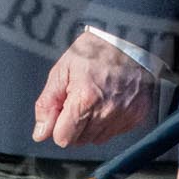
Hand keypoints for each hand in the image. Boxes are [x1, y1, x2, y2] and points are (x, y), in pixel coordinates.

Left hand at [31, 29, 158, 147]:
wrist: (129, 37)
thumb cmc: (94, 50)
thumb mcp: (63, 70)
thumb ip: (48, 104)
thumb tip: (40, 133)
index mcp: (85, 99)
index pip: (63, 138)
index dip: (58, 125)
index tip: (64, 109)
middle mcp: (107, 111)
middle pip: (80, 141)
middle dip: (75, 124)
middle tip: (80, 98)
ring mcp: (125, 115)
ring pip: (97, 139)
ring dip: (92, 124)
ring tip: (96, 98)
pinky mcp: (137, 116)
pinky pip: (115, 132)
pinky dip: (110, 121)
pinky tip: (110, 100)